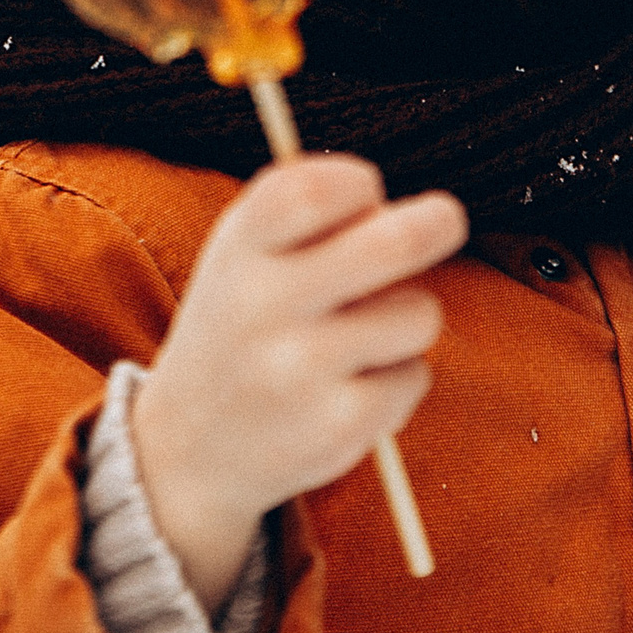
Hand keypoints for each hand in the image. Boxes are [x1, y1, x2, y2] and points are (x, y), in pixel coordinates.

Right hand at [131, 155, 465, 613]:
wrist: (187, 448)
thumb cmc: (242, 323)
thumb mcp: (245, 253)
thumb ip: (314, 215)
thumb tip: (419, 215)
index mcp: (240, 247)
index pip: (317, 190)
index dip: (359, 184)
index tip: (366, 196)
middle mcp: (263, 304)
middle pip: (392, 244)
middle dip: (436, 224)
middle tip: (445, 221)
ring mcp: (299, 370)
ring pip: (419, 313)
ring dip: (409, 316)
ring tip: (364, 334)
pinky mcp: (334, 427)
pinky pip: (414, 377)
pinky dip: (399, 378)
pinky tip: (351, 389)